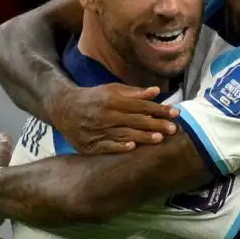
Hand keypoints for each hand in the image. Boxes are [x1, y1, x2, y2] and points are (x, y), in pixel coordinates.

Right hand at [50, 83, 178, 154]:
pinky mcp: (90, 144)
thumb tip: (156, 91)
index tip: (175, 113)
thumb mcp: (112, 90)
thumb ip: (134, 92)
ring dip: (142, 137)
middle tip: (173, 129)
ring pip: (123, 134)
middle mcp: (105, 114)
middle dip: (155, 124)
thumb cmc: (94, 98)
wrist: (64, 108)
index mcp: (112, 100)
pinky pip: (106, 146)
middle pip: (135, 120)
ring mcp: (97, 130)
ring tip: (159, 139)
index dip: (158, 109)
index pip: (141, 105)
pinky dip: (119, 146)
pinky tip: (132, 148)